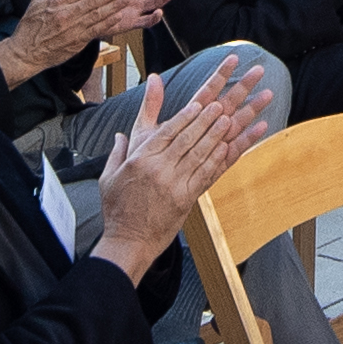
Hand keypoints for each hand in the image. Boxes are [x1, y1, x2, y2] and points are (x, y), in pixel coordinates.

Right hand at [6, 0, 172, 75]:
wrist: (26, 52)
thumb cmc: (32, 24)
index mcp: (59, 2)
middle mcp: (68, 14)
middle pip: (94, 1)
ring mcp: (74, 28)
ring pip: (98, 15)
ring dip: (115, 6)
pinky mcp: (78, 41)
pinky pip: (96, 30)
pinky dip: (109, 23)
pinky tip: (119, 16)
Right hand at [86, 60, 277, 273]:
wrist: (128, 241)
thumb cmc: (118, 207)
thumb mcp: (110, 174)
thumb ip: (119, 150)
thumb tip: (120, 132)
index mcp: (140, 160)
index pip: (166, 131)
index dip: (186, 116)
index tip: (200, 102)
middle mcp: (158, 170)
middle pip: (187, 138)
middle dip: (206, 119)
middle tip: (222, 103)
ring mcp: (174, 185)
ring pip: (199, 154)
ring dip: (217, 135)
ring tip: (231, 118)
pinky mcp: (186, 199)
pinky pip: (205, 175)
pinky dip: (218, 160)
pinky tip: (229, 147)